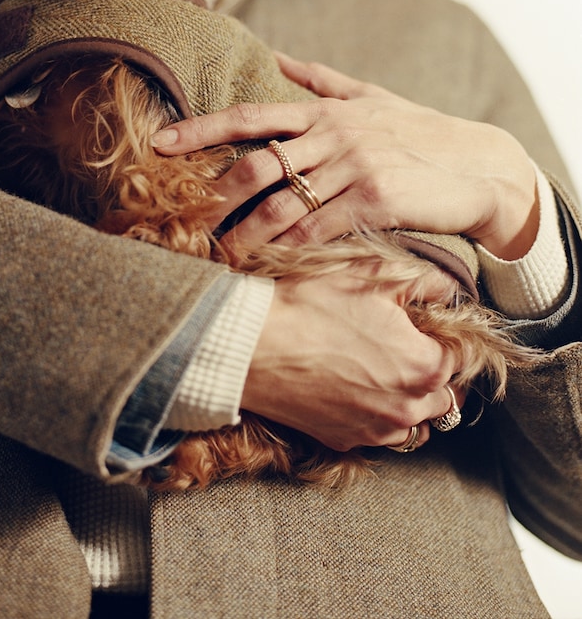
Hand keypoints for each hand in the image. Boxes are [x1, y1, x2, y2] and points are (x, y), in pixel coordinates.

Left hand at [152, 54, 538, 259]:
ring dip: (242, 234)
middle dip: (213, 196)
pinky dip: (286, 249)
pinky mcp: (375, 201)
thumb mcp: (370, 96)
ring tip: (214, 255)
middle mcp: (334, 134)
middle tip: (180, 220)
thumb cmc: (420, 132)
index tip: (159, 143)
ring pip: (281, 204)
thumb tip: (277, 57)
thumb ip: (320, 79)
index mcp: (324, 111)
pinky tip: (265, 264)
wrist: (479, 165)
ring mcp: (354, 167)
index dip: (201, 129)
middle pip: (255, 164)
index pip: (249, 116)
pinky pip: (317, 229)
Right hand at [241, 266, 461, 450]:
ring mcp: (374, 430)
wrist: (252, 345)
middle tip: (412, 347)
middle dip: (437, 373)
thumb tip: (449, 288)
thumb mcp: (372, 275)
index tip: (429, 324)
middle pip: (447, 398)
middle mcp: (407, 407)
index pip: (463, 357)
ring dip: (414, 404)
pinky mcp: (343, 440)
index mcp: (424, 366)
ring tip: (390, 375)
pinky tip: (360, 393)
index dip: (448, 336)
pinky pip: (380, 437)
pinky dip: (380, 419)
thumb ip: (426, 282)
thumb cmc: (312, 304)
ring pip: (417, 425)